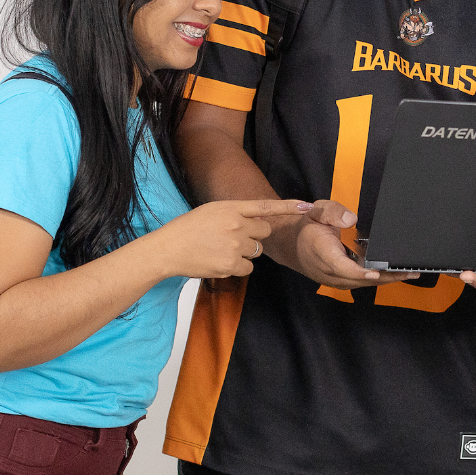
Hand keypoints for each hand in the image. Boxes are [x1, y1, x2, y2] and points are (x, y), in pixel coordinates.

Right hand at [152, 199, 308, 279]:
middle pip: (265, 232)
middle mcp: (236, 225)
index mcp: (231, 208)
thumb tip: (255, 221)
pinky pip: (248, 268)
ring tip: (222, 249)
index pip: (265, 206)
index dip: (288, 207)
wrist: (168, 249)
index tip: (306, 206)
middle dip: (256, 236)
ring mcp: (235, 246)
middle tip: (236, 238)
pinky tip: (221, 262)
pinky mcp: (231, 265)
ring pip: (257, 251)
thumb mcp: (212, 211)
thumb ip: (235, 213)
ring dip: (246, 252)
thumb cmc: (187, 228)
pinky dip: (239, 267)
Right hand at [290, 200, 419, 288]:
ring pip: (363, 283)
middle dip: (385, 277)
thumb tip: (351, 219)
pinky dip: (378, 279)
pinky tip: (395, 274)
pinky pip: (361, 283)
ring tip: (410, 272)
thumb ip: (332, 212)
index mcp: (323, 252)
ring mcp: (335, 280)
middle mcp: (329, 271)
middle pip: (359, 279)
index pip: (342, 267)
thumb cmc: (308, 227)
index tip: (377, 272)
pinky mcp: (340, 282)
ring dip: (386, 280)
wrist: (292, 246)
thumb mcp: (316, 211)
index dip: (360, 272)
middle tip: (410, 271)